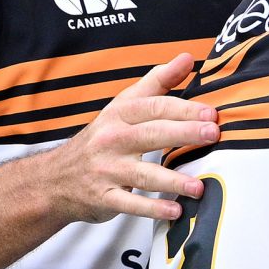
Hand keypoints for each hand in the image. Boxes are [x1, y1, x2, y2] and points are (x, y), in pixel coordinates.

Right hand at [34, 54, 217, 223]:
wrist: (56, 179)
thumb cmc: (101, 139)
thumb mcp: (123, 106)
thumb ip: (157, 83)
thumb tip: (188, 58)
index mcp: (119, 114)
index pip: (154, 107)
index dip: (183, 109)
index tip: (210, 113)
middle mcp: (112, 140)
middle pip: (151, 134)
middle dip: (183, 133)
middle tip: (212, 134)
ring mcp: (107, 170)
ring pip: (142, 173)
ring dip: (171, 179)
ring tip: (198, 186)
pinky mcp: (105, 198)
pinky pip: (130, 204)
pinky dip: (152, 208)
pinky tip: (175, 210)